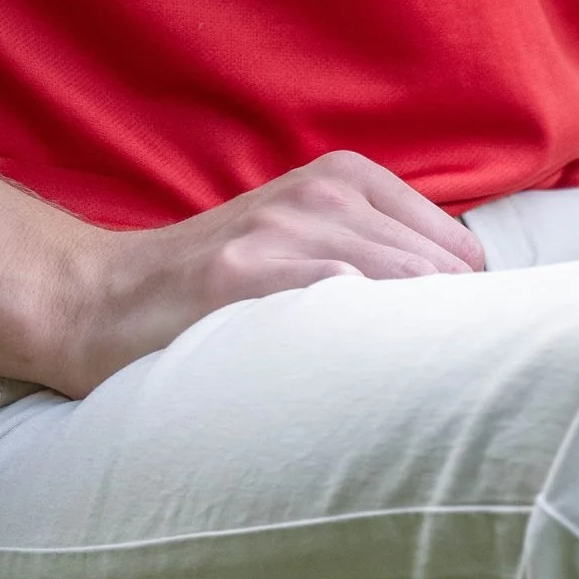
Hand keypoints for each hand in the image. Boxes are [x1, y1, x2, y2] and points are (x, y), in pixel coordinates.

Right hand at [43, 150, 485, 393]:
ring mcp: (281, 230)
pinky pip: (339, 299)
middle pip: (440, 270)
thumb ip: (382, 254)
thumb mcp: (307, 239)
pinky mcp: (243, 275)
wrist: (104, 299)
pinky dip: (364, 342)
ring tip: (409, 401)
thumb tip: (474, 308)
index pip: (458, 248)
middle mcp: (322, 192)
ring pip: (401, 284)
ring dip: (416, 347)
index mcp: (346, 177)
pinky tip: (359, 383)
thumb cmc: (220, 286)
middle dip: (451, 333)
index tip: (454, 361)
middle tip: (440, 394)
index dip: (464, 311)